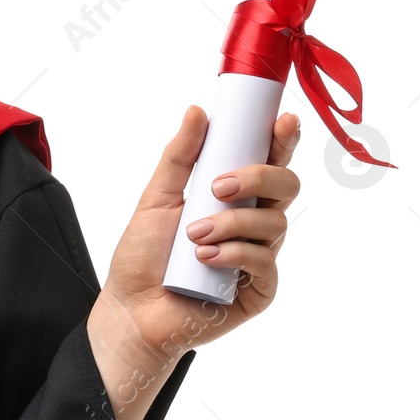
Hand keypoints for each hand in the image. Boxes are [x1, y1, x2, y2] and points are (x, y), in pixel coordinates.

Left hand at [86, 107, 301, 419]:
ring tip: (194, 236)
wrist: (132, 308)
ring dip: (231, 224)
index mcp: (234, 197)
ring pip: (274, 224)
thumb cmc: (144, 255)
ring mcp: (260, 255)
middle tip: (217, 186)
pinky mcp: (259, 289)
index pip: (269, 161)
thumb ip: (180, 156)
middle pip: (287, 186)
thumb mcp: (157, 197)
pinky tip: (205, 259)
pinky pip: (264, 261)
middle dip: (258, 177)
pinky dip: (234, 254)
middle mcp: (253, 222)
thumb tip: (197, 111)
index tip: (282, 120)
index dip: (282, 139)